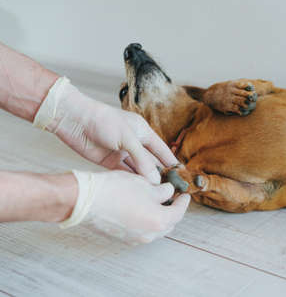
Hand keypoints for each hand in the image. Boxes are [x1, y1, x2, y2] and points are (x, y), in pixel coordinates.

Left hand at [33, 77, 177, 182]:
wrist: (75, 120)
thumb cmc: (103, 121)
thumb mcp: (127, 138)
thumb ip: (141, 159)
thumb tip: (154, 178)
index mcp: (143, 132)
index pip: (162, 150)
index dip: (171, 162)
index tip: (181, 174)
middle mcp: (134, 143)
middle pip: (151, 161)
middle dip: (160, 174)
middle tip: (170, 189)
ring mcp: (122, 153)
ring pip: (138, 169)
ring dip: (146, 180)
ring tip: (156, 193)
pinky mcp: (110, 161)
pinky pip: (124, 173)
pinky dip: (132, 181)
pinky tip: (140, 191)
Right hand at [60, 170, 189, 243]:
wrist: (84, 200)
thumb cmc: (115, 189)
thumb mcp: (145, 184)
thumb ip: (162, 191)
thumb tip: (168, 192)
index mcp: (159, 220)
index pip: (179, 212)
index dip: (183, 202)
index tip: (184, 194)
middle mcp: (149, 234)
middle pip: (168, 224)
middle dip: (172, 211)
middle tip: (171, 197)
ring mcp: (134, 238)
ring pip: (155, 229)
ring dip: (158, 217)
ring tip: (155, 201)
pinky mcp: (122, 238)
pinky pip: (141, 231)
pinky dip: (146, 221)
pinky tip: (140, 208)